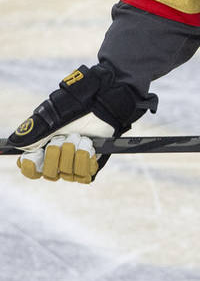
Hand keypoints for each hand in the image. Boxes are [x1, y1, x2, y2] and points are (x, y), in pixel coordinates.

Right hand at [10, 64, 153, 182]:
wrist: (103, 104)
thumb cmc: (77, 107)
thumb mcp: (51, 116)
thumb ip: (33, 131)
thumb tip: (15, 144)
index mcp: (43, 147)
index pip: (30, 169)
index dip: (31, 167)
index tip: (35, 156)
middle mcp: (58, 158)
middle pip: (48, 173)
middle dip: (56, 154)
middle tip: (66, 138)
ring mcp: (75, 162)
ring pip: (67, 174)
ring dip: (74, 154)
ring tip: (81, 138)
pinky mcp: (91, 164)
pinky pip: (84, 175)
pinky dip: (86, 160)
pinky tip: (90, 146)